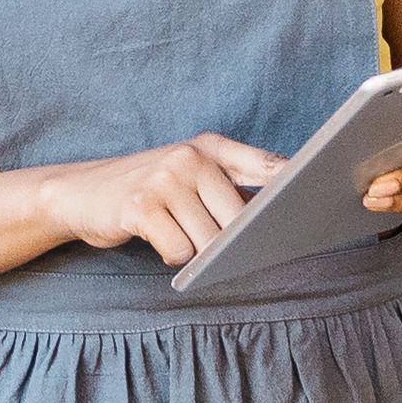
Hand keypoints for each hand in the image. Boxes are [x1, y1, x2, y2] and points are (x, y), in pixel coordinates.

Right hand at [31, 134, 289, 268]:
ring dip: (196, 250)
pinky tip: (155, 238)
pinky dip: (171, 256)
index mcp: (212, 146)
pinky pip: (179, 250)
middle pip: (240, 219)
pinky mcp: (141, 205)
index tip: (320, 202)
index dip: (297, 186)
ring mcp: (166, 178)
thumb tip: (284, 218)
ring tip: (174, 232)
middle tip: (216, 245)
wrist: (80, 192)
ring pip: (210, 241)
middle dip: (233, 242)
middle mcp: (191, 155)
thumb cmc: (148, 191)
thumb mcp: (190, 175)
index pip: (269, 167)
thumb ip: (232, 188)